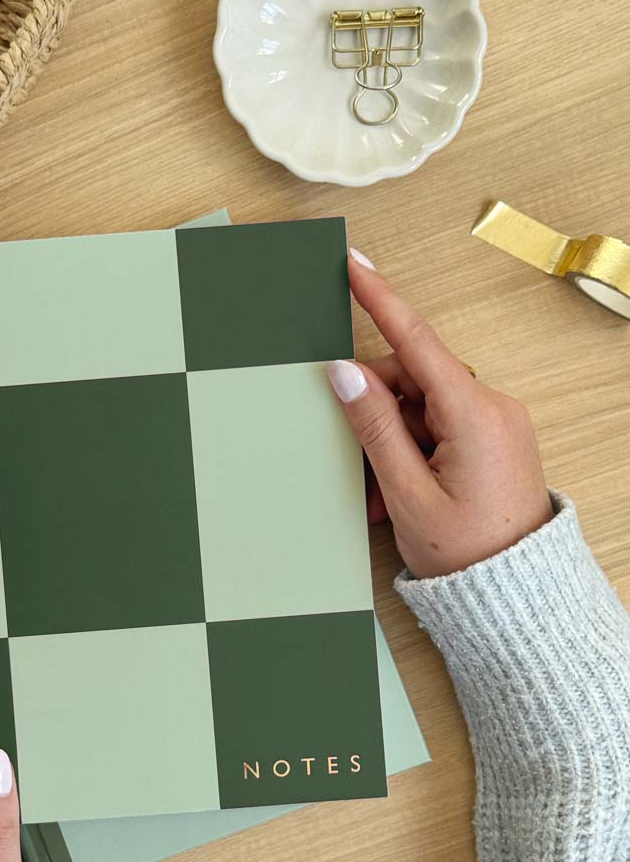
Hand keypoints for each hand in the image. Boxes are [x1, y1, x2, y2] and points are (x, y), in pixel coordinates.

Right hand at [328, 251, 552, 578]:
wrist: (517, 597)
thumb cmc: (469, 554)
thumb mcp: (406, 493)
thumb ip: (373, 427)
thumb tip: (344, 373)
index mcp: (474, 414)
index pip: (416, 340)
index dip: (379, 298)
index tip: (354, 264)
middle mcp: (492, 408)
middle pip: (411, 379)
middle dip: (376, 413)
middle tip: (360, 465)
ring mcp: (496, 424)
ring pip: (421, 407)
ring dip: (392, 442)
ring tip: (383, 497)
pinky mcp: (494, 441)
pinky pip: (440, 428)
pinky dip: (412, 452)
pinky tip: (401, 492)